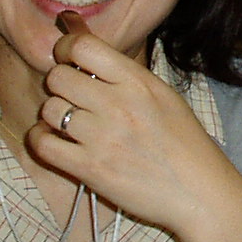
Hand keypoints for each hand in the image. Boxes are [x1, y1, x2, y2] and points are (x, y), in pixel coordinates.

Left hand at [27, 25, 241, 241]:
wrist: (199, 194)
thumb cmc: (185, 144)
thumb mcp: (164, 97)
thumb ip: (127, 75)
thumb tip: (85, 49)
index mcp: (139, 82)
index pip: (83, 47)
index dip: (67, 49)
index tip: (69, 59)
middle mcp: (118, 105)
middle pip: (58, 77)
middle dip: (60, 84)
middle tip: (72, 97)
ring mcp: (103, 138)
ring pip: (50, 109)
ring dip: (54, 114)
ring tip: (69, 122)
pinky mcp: (90, 169)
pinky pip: (44, 143)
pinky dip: (42, 139)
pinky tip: (56, 141)